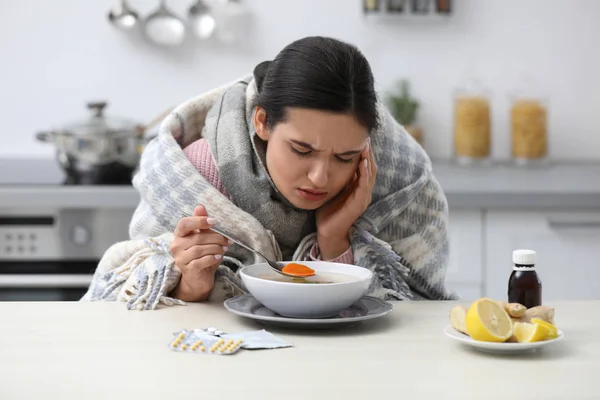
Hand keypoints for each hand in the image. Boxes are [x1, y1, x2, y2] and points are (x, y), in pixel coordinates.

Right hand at [169, 205, 230, 301]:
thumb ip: (202, 224)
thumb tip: (200, 206)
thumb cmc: (201, 255)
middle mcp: (176, 246)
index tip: (214, 221)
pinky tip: (218, 257)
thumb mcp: (203, 238)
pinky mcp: (186, 269)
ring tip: (224, 249)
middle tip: (227, 240)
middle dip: (215, 237)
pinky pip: (200, 261)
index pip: (184, 223)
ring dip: (215, 248)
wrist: (198, 278)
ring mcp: (180, 258)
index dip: (199, 221)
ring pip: (199, 249)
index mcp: (179, 235)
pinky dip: (212, 258)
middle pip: (197, 237)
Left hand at [316, 139, 376, 258]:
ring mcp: (363, 198)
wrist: (327, 232)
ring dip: (368, 160)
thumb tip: (334, 158)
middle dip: (368, 152)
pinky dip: (364, 174)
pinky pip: (364, 187)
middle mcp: (364, 192)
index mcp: (359, 188)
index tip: (360, 137)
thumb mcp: (334, 189)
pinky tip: (362, 163)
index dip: (364, 152)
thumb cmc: (329, 211)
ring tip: (366, 146)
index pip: (366, 166)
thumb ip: (338, 177)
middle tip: (365, 137)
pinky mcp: (358, 205)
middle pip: (371, 168)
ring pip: (370, 175)